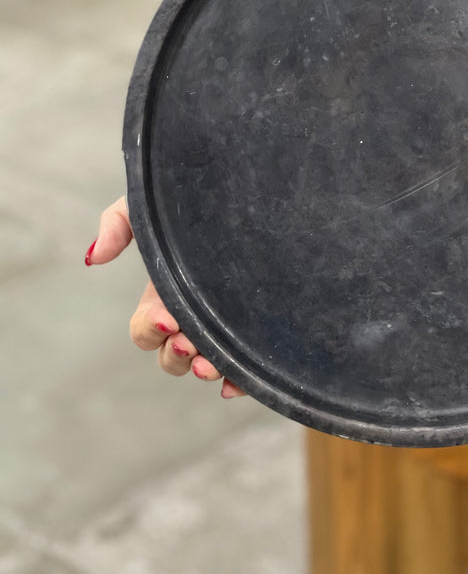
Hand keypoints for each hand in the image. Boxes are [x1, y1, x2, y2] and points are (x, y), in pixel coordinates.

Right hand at [87, 196, 245, 398]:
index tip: (165, 317)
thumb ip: (119, 221)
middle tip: (187, 341)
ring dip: (203, 370)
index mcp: (169, 292)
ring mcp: (229, 324)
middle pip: (173, 357)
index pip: (147, 329)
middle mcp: (198, 313)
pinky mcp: (262, 330)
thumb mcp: (156, 203)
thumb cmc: (206, 196)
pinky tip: (236, 381)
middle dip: (174, 356)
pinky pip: (248, 368)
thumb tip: (94, 257)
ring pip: (207, 367)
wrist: (267, 191)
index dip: (149, 329)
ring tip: (210, 364)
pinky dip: (238, 381)